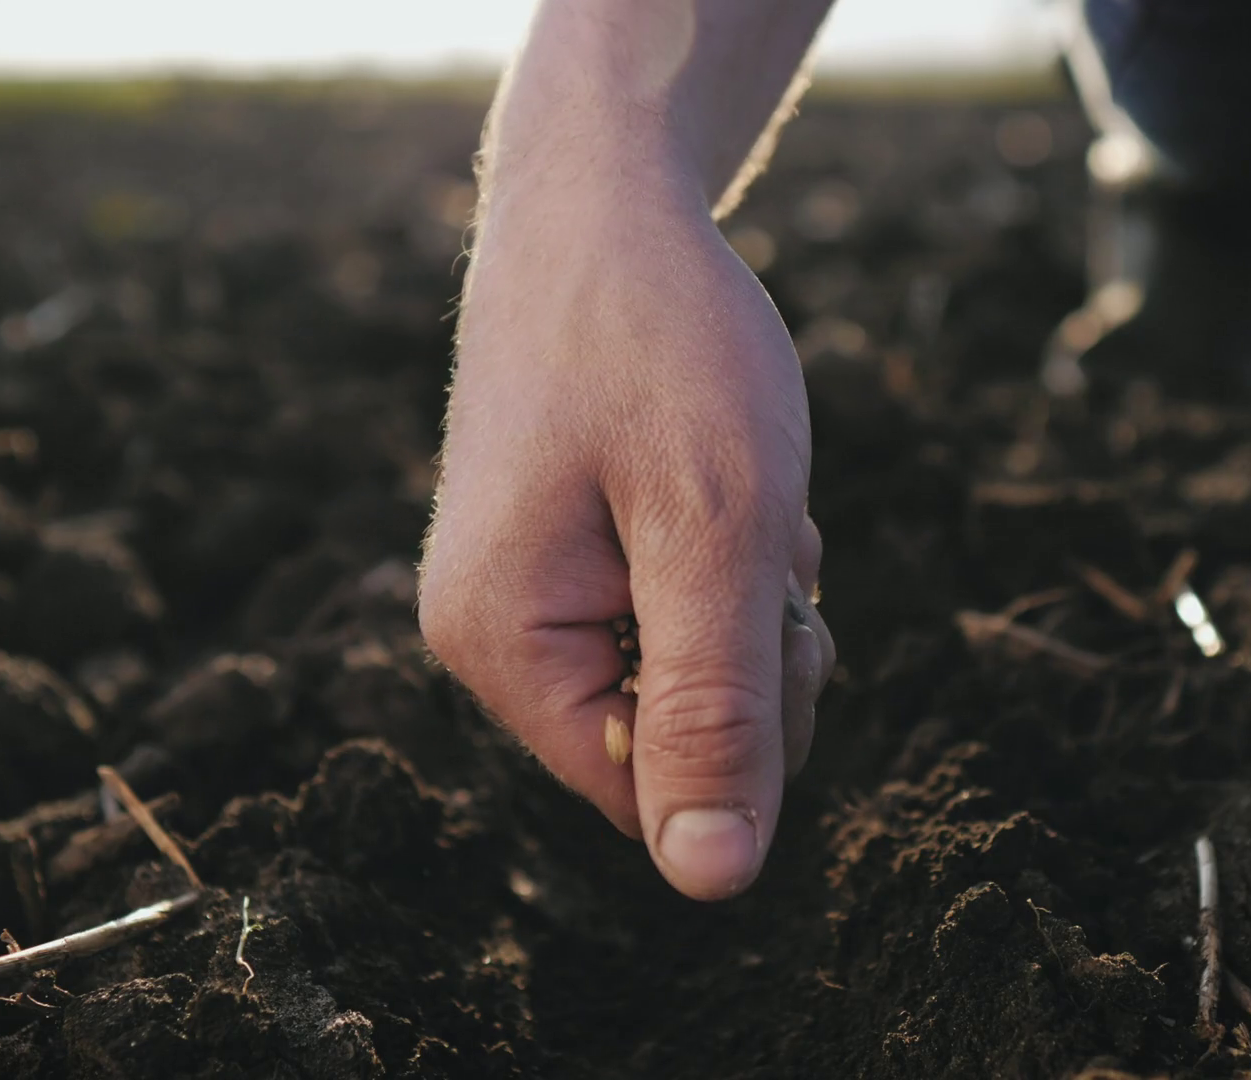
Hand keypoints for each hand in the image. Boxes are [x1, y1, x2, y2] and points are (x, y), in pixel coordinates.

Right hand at [420, 160, 835, 899]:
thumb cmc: (657, 342)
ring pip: (692, 670)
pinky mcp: (569, 552)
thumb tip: (710, 885)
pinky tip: (717, 466)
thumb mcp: (714, 528)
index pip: (648, 795)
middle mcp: (495, 636)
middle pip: (671, 742)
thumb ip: (712, 708)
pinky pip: (681, 607)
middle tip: (751, 527)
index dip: (743, 724)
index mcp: (501, 647)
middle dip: (753, 649)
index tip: (755, 603)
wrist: (603, 198)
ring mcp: (529, 591)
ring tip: (729, 480)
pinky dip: (731, 550)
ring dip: (752, 592)